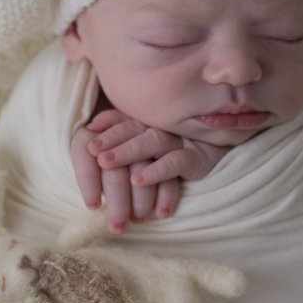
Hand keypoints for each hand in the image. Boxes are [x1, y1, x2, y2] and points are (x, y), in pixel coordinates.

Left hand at [70, 110, 227, 233]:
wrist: (213, 153)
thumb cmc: (169, 151)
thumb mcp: (142, 143)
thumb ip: (117, 131)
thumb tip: (90, 126)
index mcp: (146, 122)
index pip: (123, 123)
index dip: (106, 133)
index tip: (89, 147)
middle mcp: (160, 127)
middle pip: (134, 130)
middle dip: (113, 142)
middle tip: (96, 156)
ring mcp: (178, 140)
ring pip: (152, 141)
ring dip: (128, 153)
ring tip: (106, 165)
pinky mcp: (194, 158)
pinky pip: (174, 162)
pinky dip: (156, 171)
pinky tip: (138, 180)